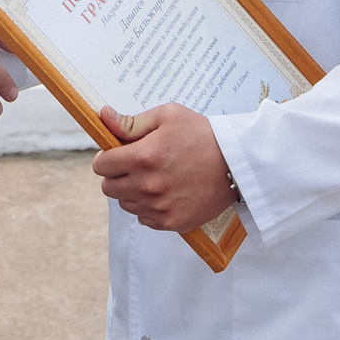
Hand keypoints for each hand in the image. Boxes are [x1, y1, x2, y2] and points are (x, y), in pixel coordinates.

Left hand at [92, 105, 235, 232]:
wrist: (237, 163)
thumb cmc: (202, 134)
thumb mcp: (168, 116)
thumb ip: (131, 122)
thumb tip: (103, 117)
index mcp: (143, 157)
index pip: (101, 166)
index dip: (107, 158)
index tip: (118, 154)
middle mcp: (148, 186)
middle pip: (108, 188)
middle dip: (117, 175)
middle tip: (136, 166)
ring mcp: (160, 208)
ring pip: (126, 204)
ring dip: (132, 192)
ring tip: (155, 178)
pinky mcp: (172, 222)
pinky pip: (144, 219)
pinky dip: (149, 208)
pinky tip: (165, 193)